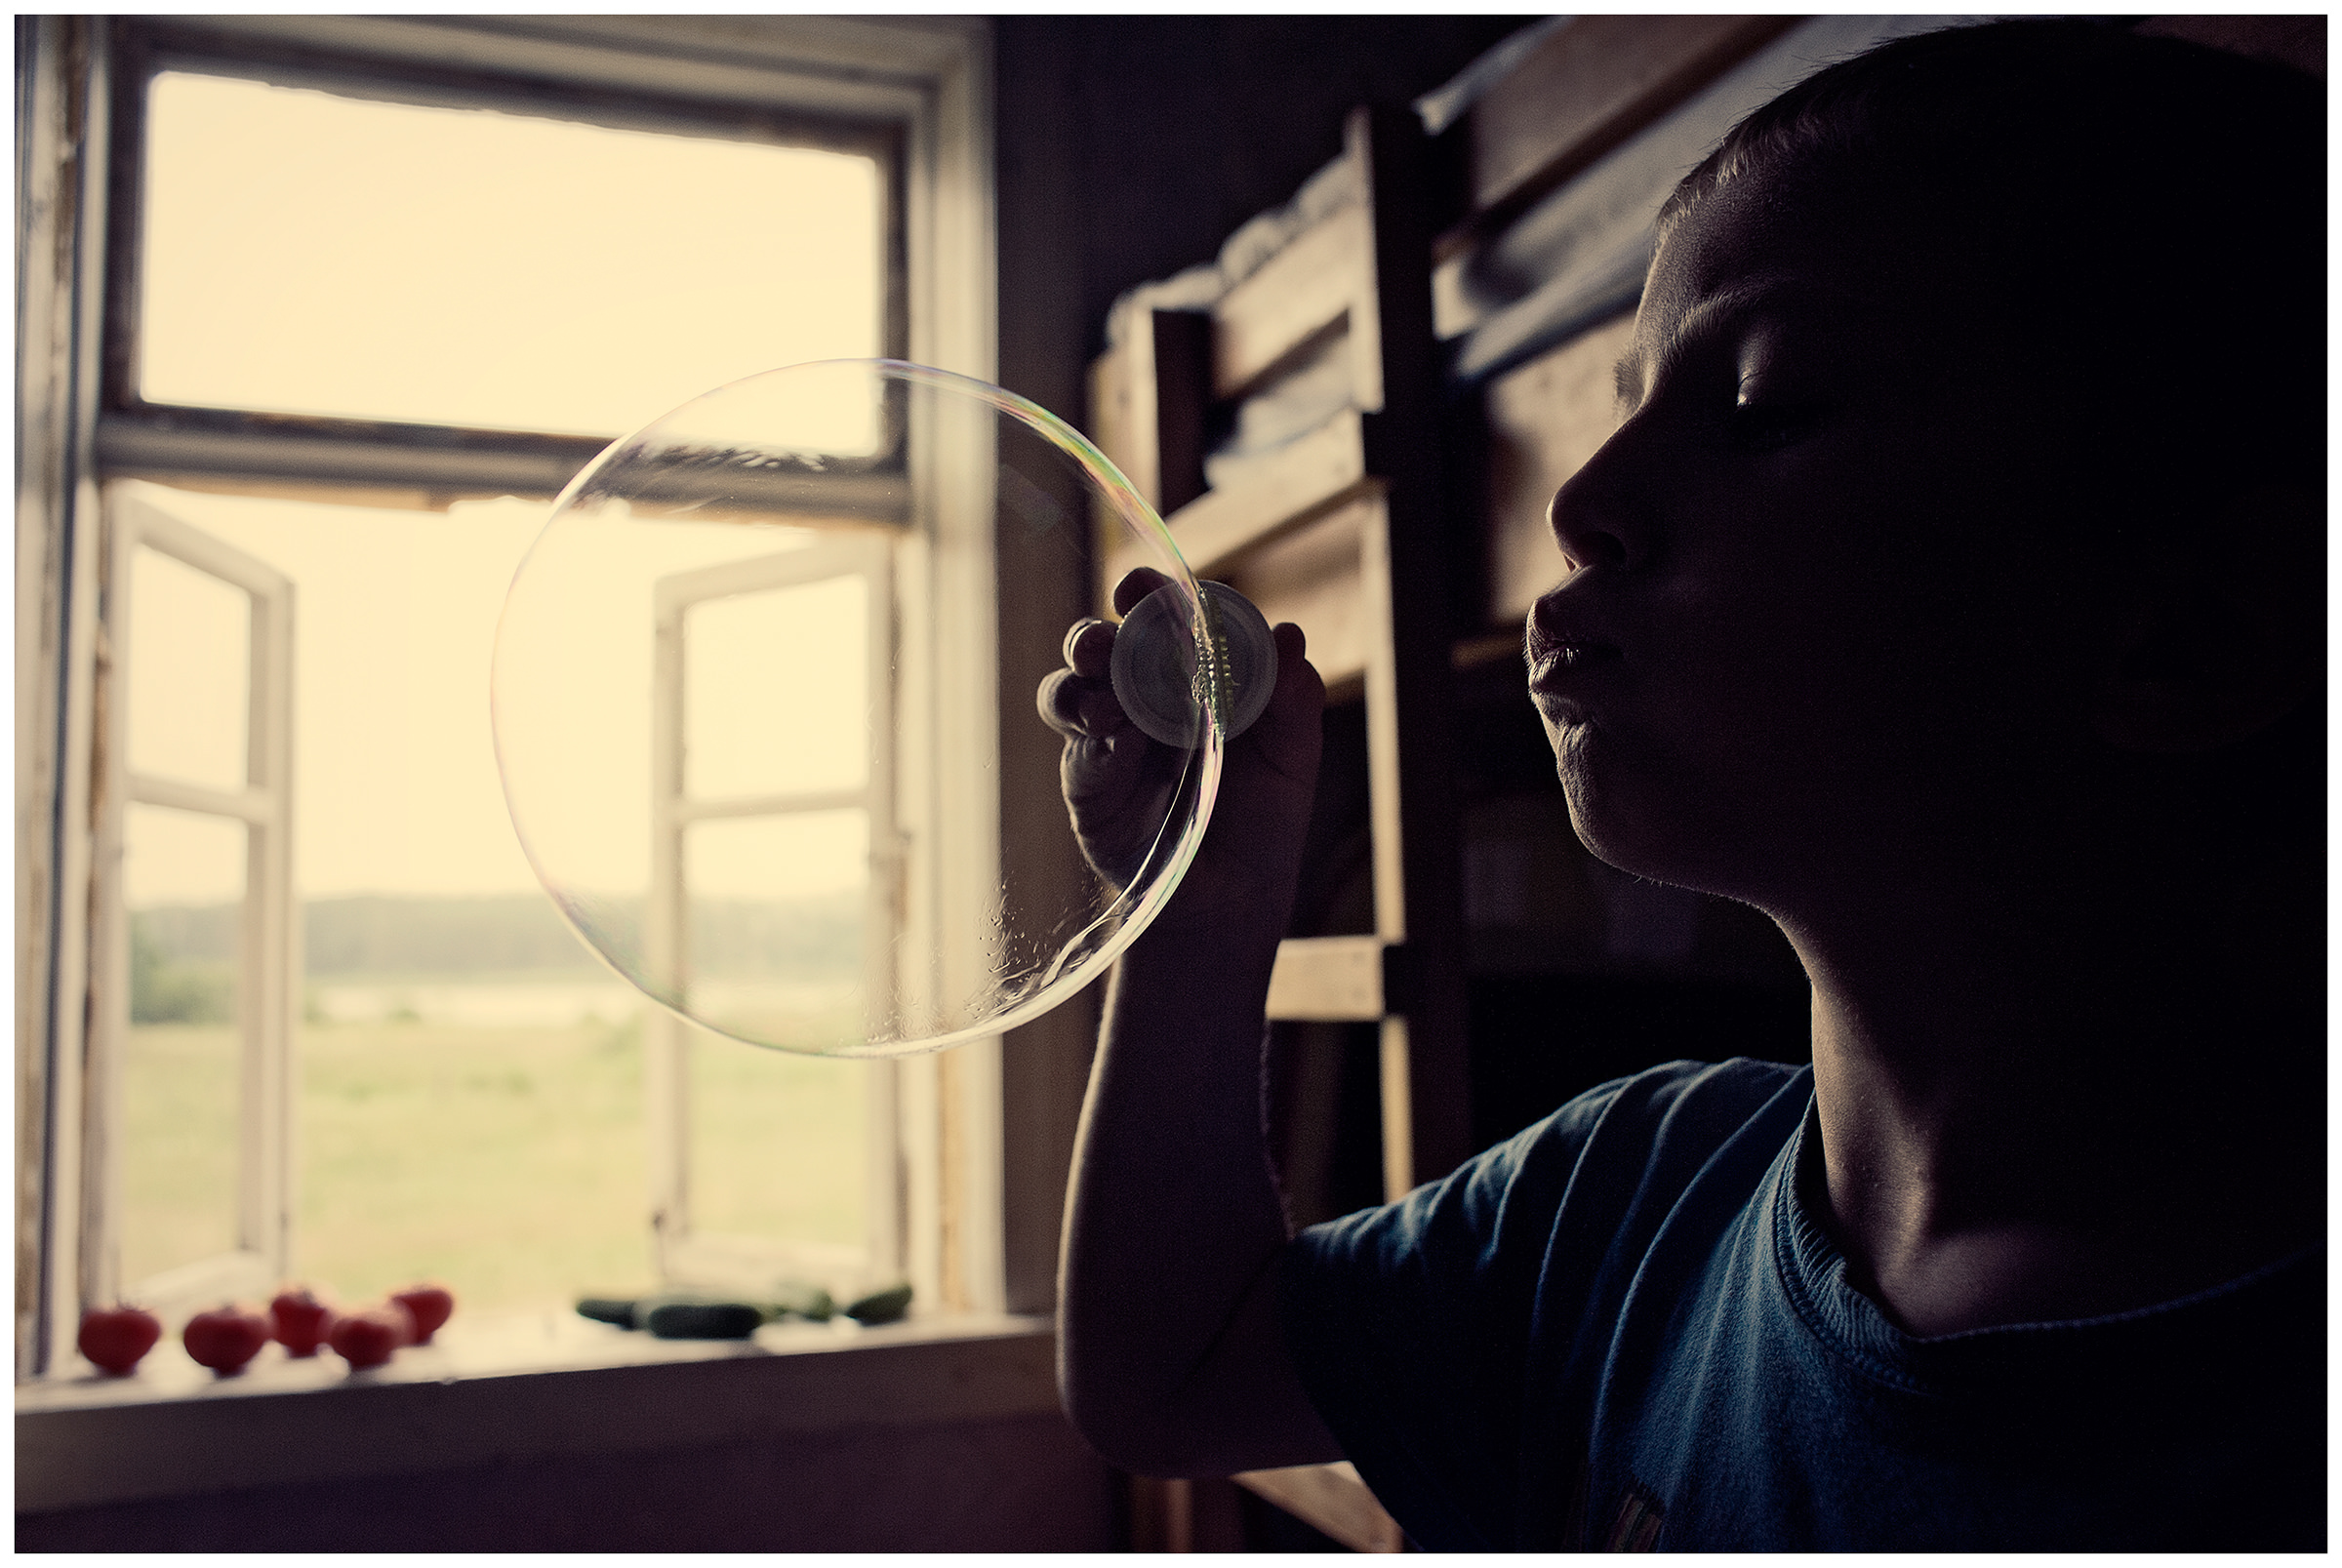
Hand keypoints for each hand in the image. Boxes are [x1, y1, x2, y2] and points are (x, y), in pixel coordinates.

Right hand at [1037, 569, 1324, 931]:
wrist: (1232, 901)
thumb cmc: (1265, 822)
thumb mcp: (1292, 760)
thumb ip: (1292, 701)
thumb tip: (1290, 634)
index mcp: (1193, 679)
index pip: (1166, 622)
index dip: (1154, 598)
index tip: (1145, 587)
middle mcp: (1143, 698)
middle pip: (1105, 643)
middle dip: (1097, 629)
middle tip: (1107, 629)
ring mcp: (1109, 738)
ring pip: (1072, 685)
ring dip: (1080, 674)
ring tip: (1102, 682)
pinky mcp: (1088, 782)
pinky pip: (1078, 746)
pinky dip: (1090, 732)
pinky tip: (1115, 736)